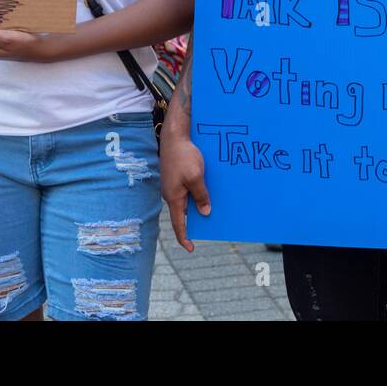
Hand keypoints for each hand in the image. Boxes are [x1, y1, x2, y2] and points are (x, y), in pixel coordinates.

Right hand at [162, 129, 210, 251]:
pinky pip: (188, 190)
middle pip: (184, 213)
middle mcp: (171, 194)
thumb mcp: (196, 177)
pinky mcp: (177, 177)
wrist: (174, 137)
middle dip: (196, 220)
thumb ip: (200, 196)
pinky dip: (197, 193)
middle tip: (212, 224)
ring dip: (198, 204)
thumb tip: (205, 212)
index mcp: (174, 198)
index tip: (191, 248)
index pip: (178, 224)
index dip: (184, 237)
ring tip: (214, 206)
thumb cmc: (184, 156)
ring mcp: (173, 185)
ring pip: (187, 200)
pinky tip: (208, 189)